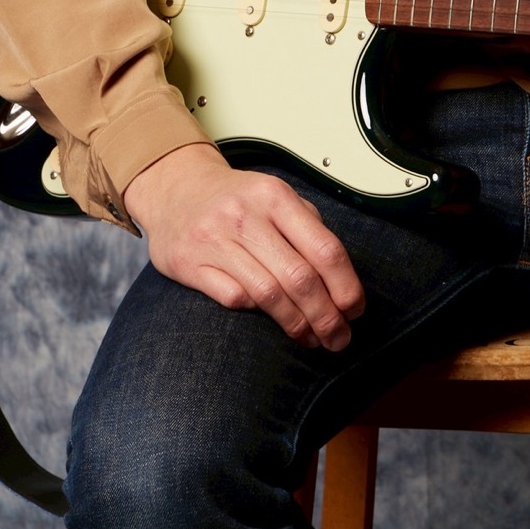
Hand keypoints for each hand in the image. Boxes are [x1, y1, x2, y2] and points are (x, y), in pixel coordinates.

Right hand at [122, 143, 365, 351]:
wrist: (174, 188)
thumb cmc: (234, 198)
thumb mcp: (274, 195)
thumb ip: (307, 226)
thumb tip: (341, 277)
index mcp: (276, 196)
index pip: (324, 248)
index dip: (346, 286)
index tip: (355, 310)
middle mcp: (246, 216)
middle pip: (299, 277)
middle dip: (326, 316)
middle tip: (339, 339)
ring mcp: (215, 240)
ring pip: (268, 294)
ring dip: (296, 324)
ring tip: (312, 339)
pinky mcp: (190, 263)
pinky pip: (232, 298)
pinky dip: (255, 314)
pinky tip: (269, 322)